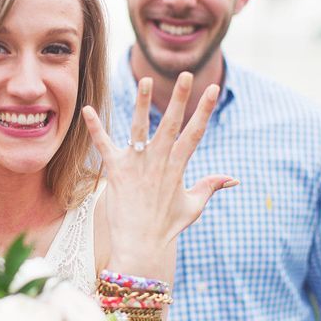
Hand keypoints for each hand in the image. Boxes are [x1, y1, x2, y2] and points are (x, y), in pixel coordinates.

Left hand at [83, 72, 237, 275]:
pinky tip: (87, 110)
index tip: (213, 88)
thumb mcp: (193, 206)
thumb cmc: (167, 227)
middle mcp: (159, 161)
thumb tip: (232, 178)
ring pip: (139, 128)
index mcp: (178, 166)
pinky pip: (104, 146)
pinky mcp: (116, 171)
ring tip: (143, 80)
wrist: (142, 245)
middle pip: (170, 123)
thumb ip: (210, 187)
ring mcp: (137, 165)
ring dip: (141, 103)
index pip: (195, 132)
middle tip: (184, 74)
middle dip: (179, 98)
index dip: (204, 109)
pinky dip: (95, 128)